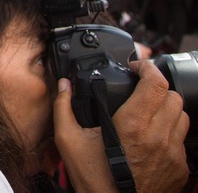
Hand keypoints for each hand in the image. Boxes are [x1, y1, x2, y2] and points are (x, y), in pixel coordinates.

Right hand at [54, 61, 188, 192]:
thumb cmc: (94, 179)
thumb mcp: (68, 141)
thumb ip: (63, 108)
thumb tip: (64, 86)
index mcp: (133, 125)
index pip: (156, 83)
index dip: (148, 67)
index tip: (137, 67)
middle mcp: (159, 136)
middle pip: (173, 96)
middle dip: (157, 87)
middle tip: (140, 89)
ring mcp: (173, 153)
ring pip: (182, 116)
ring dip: (167, 108)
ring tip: (148, 112)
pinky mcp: (179, 168)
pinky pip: (181, 141)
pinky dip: (170, 132)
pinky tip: (151, 138)